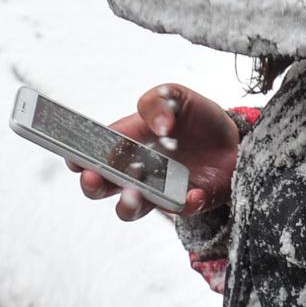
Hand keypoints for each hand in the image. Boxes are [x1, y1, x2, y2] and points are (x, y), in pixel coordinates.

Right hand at [71, 84, 239, 222]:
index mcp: (124, 143)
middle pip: (102, 186)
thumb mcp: (176, 96)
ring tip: (134, 195)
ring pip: (131, 208)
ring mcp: (157, 191)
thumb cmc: (195, 117)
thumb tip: (159, 126)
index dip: (77, 156)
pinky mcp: (184, 203)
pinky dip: (184, 204)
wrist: (233, 139)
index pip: (91, 152)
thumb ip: (158, 102)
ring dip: (128, 205)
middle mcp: (134, 171)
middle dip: (93, 184)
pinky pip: (179, 210)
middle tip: (94, 177)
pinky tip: (193, 193)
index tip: (73, 157)